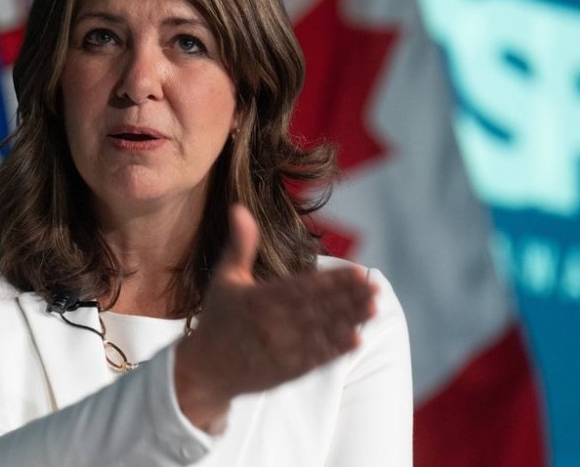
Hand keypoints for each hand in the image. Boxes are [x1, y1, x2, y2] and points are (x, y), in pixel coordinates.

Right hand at [174, 204, 376, 431]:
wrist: (204, 370)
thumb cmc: (216, 320)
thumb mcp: (225, 278)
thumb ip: (239, 244)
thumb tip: (239, 208)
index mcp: (258, 299)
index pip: (303, 287)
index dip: (332, 279)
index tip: (357, 271)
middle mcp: (271, 324)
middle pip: (317, 309)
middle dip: (348, 298)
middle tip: (375, 288)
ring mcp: (279, 349)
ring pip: (320, 333)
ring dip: (349, 321)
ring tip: (373, 309)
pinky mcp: (285, 370)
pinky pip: (314, 359)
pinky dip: (335, 350)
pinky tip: (356, 340)